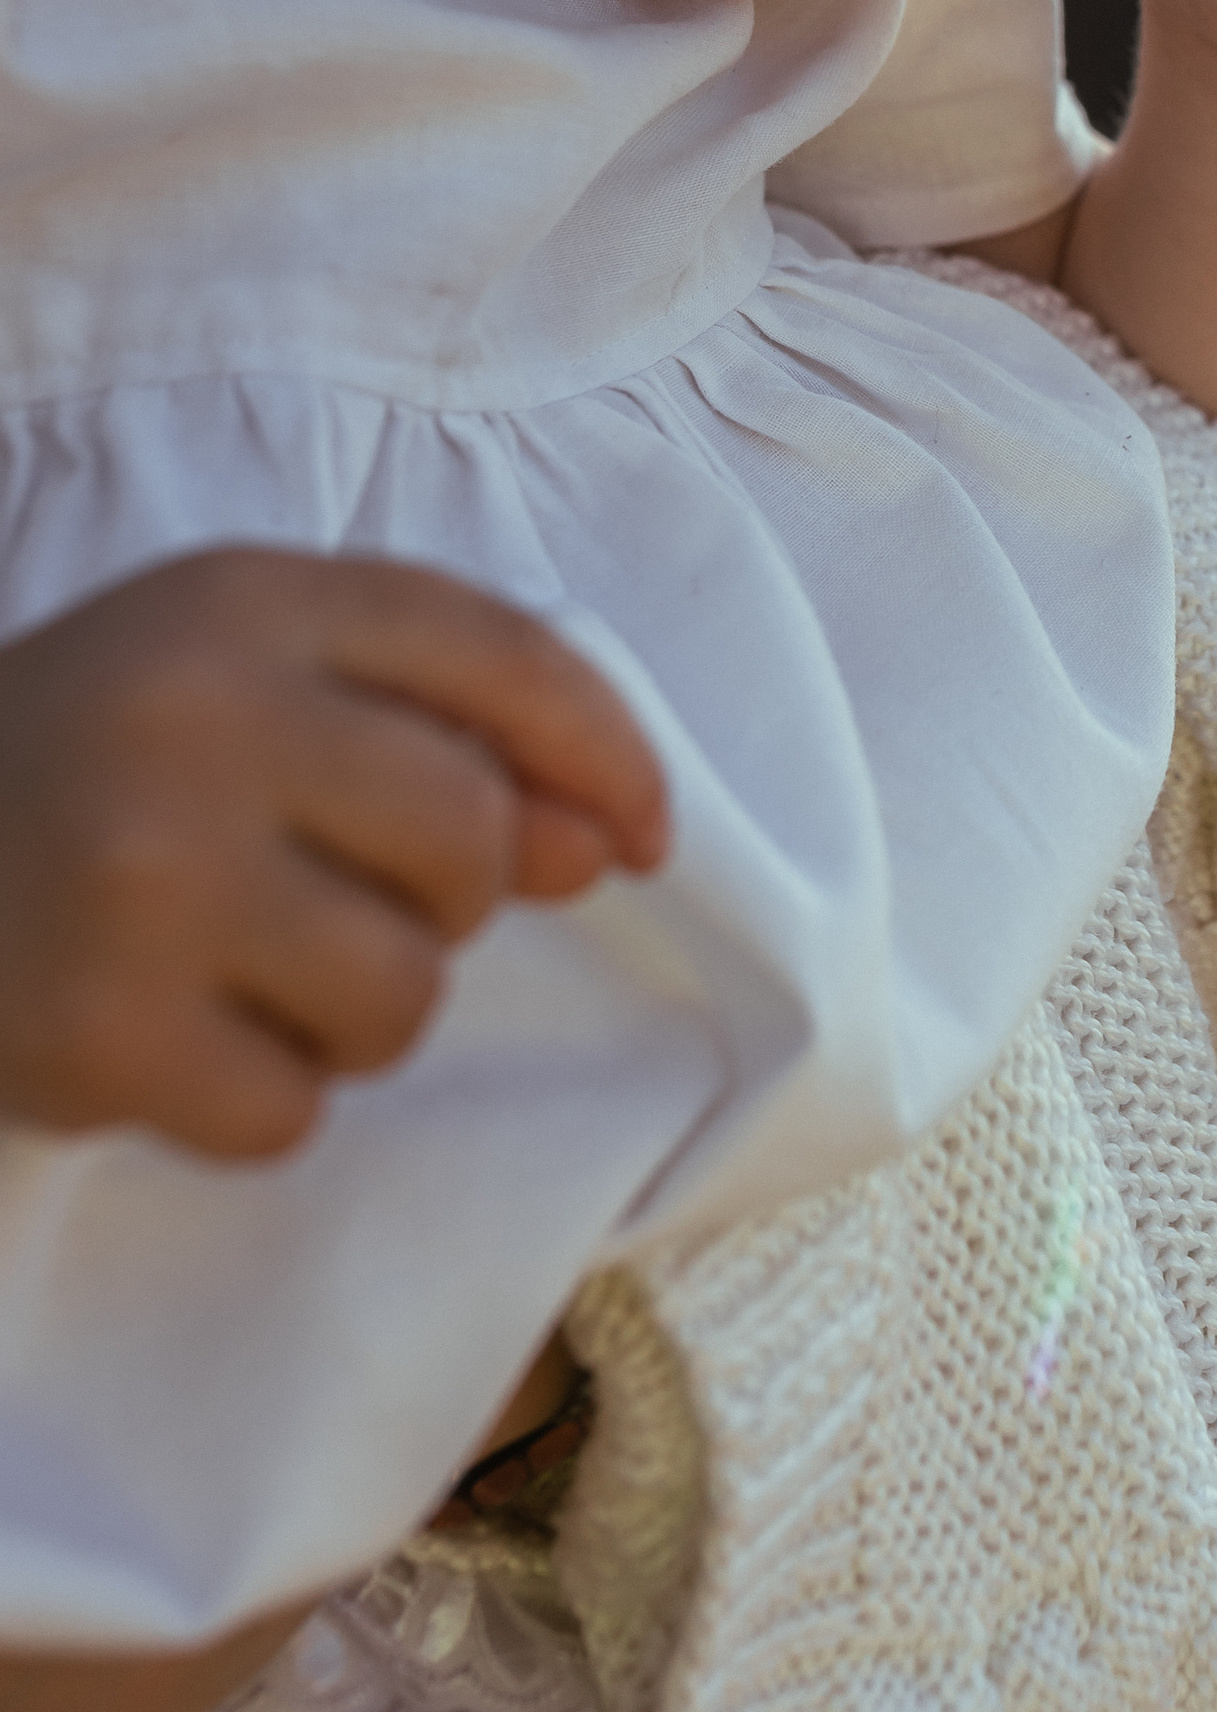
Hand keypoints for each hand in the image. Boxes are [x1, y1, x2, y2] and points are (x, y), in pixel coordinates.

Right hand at [0, 550, 666, 1158]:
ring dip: (355, 1012)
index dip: (606, 752)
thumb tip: (609, 843)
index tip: (643, 835)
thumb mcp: (239, 684)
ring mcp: (145, 879)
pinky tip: (170, 1038)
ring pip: (401, 994)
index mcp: (245, 600)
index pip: (504, 655)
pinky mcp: (99, 1033)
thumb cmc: (79, 765)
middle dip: (447, 897)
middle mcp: (200, 719)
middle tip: (336, 896)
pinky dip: (254, 1098)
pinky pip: (292, 1110)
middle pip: (469, 839)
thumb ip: (434, 732)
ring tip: (243, 970)